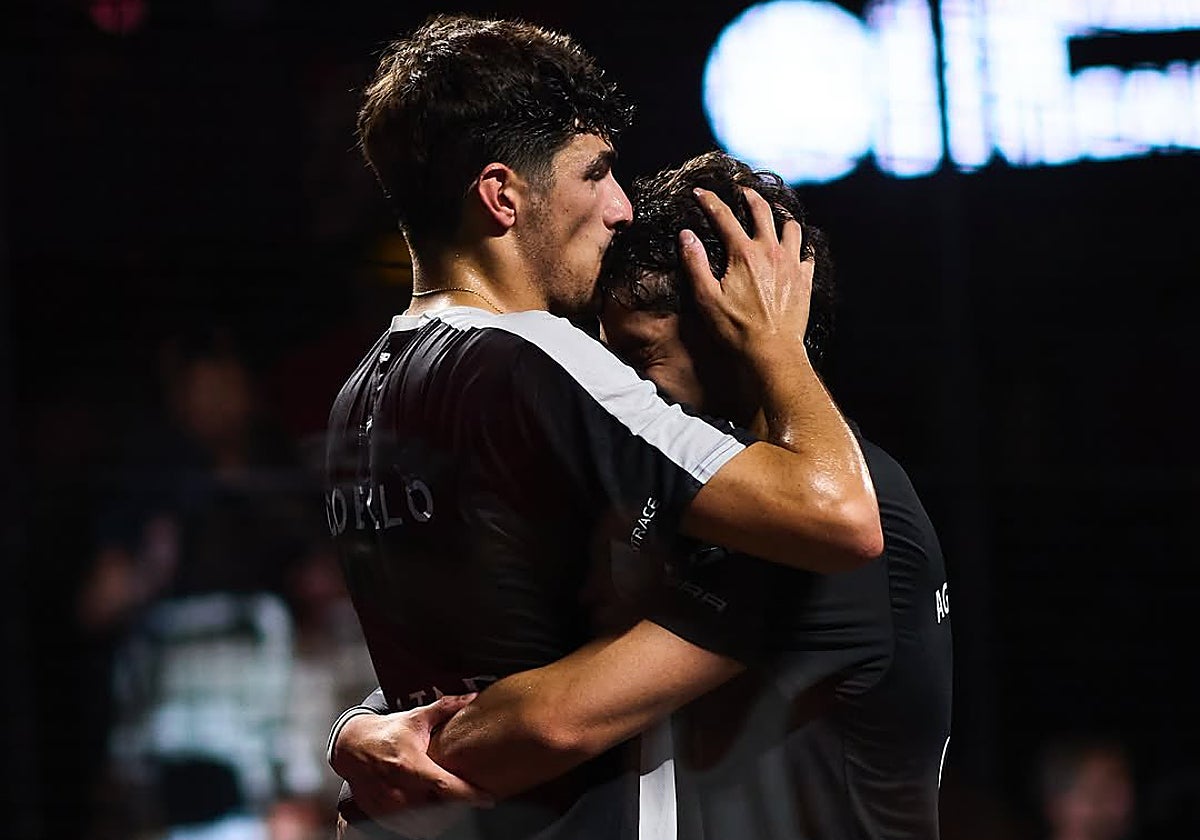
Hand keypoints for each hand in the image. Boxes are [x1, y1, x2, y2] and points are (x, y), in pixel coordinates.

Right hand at [332, 694, 491, 834]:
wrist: (351, 747)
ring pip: (425, 823)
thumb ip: (446, 708)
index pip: (444, 786)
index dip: (469, 795)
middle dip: (457, 806)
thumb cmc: (389, 732)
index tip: (489, 798)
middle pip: (438, 809)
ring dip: (442, 817)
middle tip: (469, 795)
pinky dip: (424, 824)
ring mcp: (387, 806)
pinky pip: (409, 828)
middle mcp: (398, 789)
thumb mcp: (416, 718)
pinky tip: (433, 812)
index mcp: (409, 765)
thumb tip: (472, 696)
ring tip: (452, 803)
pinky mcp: (380, 815)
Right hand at [681, 187, 813, 372]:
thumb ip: (695, 263)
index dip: (709, 200)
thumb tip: (686, 235)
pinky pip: (807, 252)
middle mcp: (770, 251)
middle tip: (741, 191)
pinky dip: (800, 245)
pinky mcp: (804, 279)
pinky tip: (795, 247)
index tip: (700, 192)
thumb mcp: (706, 298)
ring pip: (791, 227)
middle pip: (762, 210)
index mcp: (743, 254)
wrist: (772, 353)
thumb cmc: (736, 330)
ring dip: (780, 216)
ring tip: (773, 215)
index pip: (723, 216)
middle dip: (749, 196)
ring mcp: (791, 264)